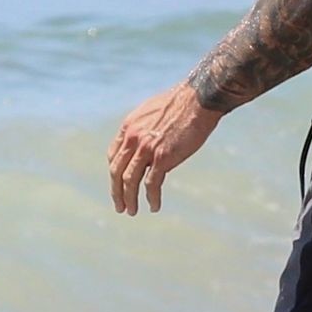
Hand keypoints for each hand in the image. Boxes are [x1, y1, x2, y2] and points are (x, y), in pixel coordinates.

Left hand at [108, 82, 221, 215]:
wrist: (198, 99)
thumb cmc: (182, 103)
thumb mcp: (154, 112)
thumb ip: (146, 128)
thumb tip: (150, 139)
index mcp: (129, 127)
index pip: (113, 155)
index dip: (115, 172)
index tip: (119, 182)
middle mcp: (133, 139)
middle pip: (117, 171)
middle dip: (116, 191)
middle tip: (119, 206)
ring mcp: (146, 149)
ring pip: (130, 181)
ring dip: (129, 199)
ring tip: (131, 211)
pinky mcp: (162, 158)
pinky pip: (151, 184)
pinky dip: (151, 198)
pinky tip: (154, 206)